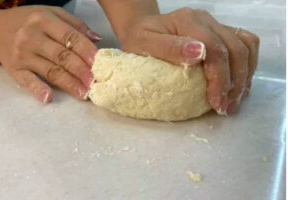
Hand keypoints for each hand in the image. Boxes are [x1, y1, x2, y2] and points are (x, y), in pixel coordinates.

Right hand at [0, 6, 101, 102]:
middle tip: (94, 82)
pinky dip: (38, 89)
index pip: (69, 37)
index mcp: (44, 20)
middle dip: (81, 70)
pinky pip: (27, 81)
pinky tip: (48, 98)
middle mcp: (32, 37)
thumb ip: (74, 24)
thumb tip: (97, 40)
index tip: (99, 62)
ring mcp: (23, 55)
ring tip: (83, 93)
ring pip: (50, 71)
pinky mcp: (14, 69)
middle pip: (62, 56)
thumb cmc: (28, 21)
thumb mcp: (51, 13)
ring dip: (68, 83)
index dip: (86, 50)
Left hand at [119, 7, 258, 114]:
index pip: (215, 50)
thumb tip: (199, 53)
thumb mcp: (144, 44)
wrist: (142, 29)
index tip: (216, 103)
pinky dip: (247, 65)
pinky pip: (246, 44)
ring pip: (246, 46)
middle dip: (235, 82)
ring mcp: (216, 25)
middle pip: (235, 49)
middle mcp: (206, 20)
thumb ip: (169, 48)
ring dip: (244, 75)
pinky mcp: (220, 32)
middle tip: (226, 108)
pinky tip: (239, 84)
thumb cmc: (139, 40)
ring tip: (234, 100)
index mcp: (188, 21)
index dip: (220, 79)